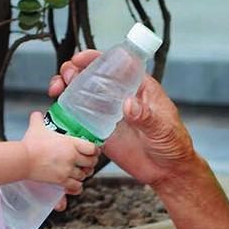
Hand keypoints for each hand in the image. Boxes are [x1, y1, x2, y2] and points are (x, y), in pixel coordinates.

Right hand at [21, 111, 98, 194]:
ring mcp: (67, 170)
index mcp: (71, 143)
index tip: (94, 151)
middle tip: (88, 162)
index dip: (95, 150)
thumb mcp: (37, 128)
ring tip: (80, 172)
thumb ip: (38, 119)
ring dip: (83, 174)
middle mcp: (72, 157)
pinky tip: (75, 184)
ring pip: (84, 175)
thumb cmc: (30, 144)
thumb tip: (36, 114)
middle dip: (91, 163)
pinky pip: (76, 186)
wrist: (23, 160)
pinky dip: (77, 186)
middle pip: (91, 162)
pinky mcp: (61, 180)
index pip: (92, 148)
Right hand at [49, 50, 198, 187]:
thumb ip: (146, 116)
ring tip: (56, 90)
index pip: (115, 65)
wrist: (168, 171)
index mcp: (138, 87)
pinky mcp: (101, 131)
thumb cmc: (173, 143)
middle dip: (74, 71)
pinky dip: (67, 113)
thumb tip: (129, 104)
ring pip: (83, 94)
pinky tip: (59, 113)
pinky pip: (80, 118)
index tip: (79, 59)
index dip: (95, 58)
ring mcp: (109, 113)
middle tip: (64, 78)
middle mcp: (120, 96)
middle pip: (93, 76)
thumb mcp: (162, 128)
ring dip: (67, 88)